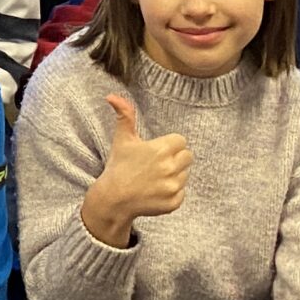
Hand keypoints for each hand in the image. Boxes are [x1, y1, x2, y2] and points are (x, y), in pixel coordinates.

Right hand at [82, 94, 191, 247]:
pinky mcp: (174, 203)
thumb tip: (112, 96)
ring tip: (154, 178)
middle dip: (175, 158)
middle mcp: (170, 168)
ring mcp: (172, 187)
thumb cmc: (119, 166)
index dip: (169, 145)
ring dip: (174, 175)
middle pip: (187, 157)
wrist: (113, 199)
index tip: (155, 151)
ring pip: (185, 175)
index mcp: (161, 149)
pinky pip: (182, 193)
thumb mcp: (122, 139)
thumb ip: (125, 115)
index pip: (181, 141)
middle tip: (156, 164)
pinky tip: (155, 191)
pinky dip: (171, 193)